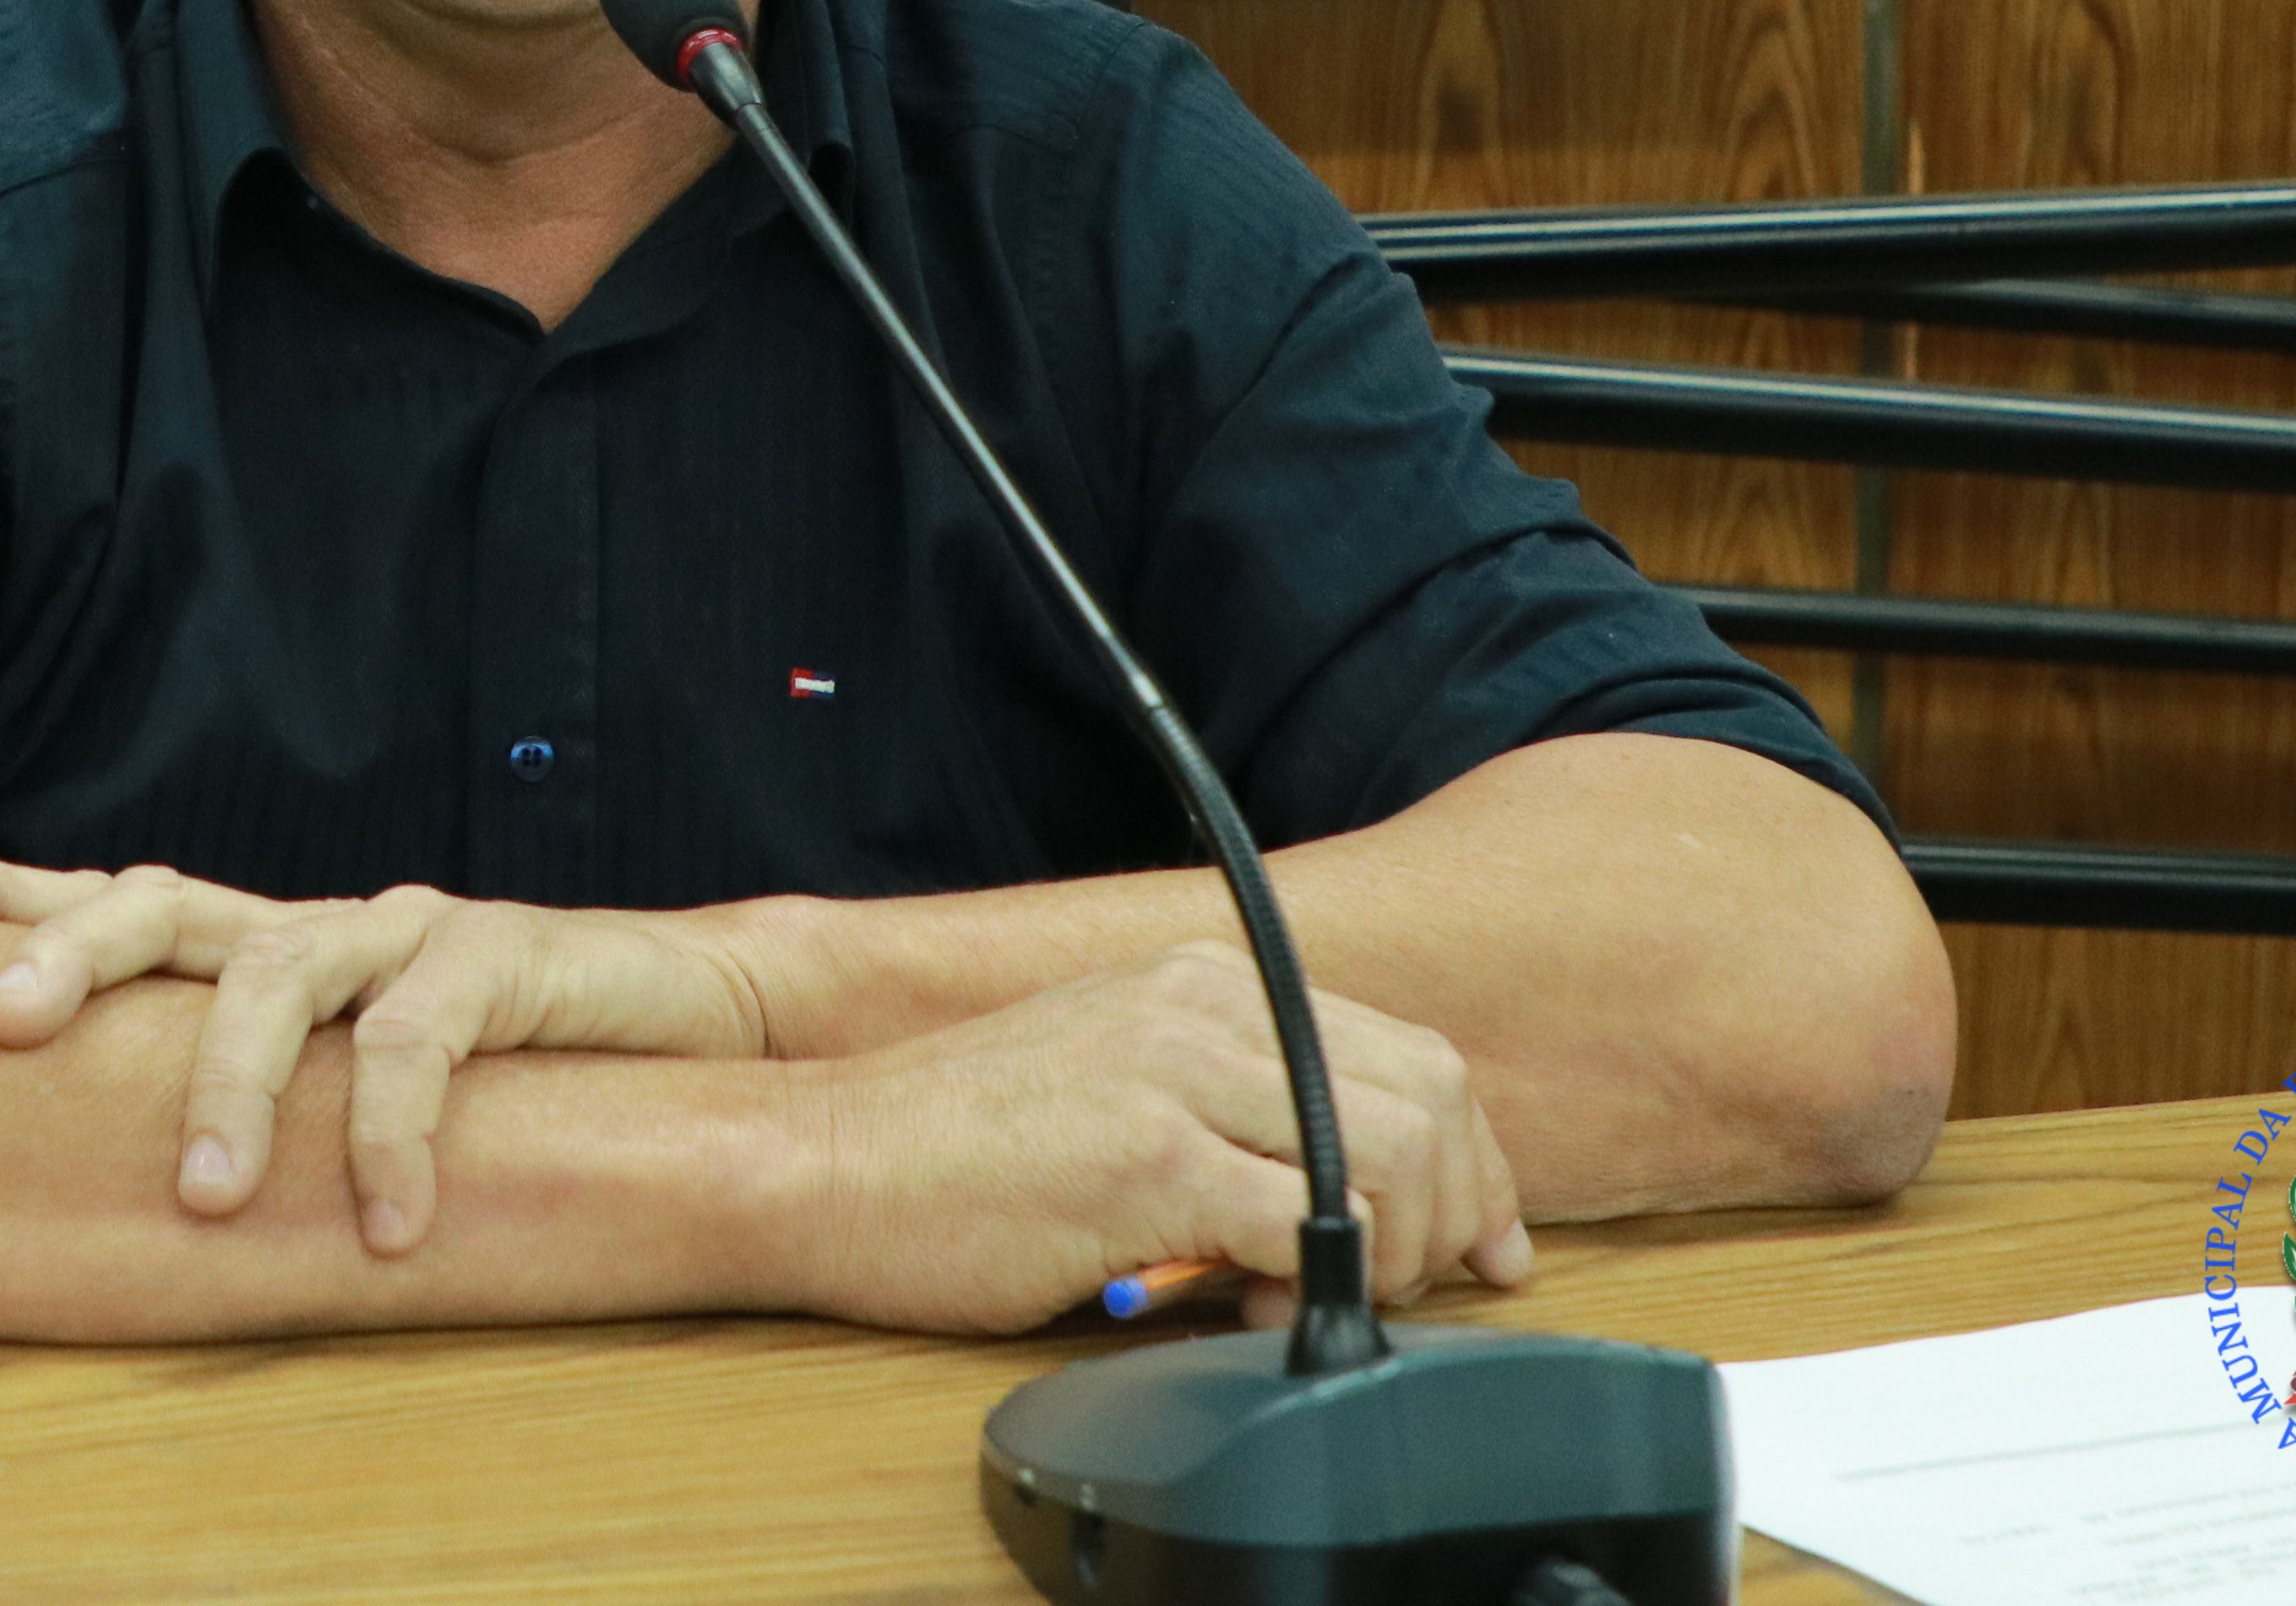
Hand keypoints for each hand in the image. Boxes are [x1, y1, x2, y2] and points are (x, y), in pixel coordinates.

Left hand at [0, 844, 768, 1249]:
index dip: (7, 889)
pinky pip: (422, 1044)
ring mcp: (403, 931)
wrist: (685, 1022)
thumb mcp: (351, 1081)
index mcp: (267, 947)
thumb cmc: (501, 1067)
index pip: (117, 900)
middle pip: (164, 903)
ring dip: (234, 1090)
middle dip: (67, 953)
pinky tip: (391, 1224)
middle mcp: (317, 924)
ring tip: (209, 1197)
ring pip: (281, 977)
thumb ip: (260, 1095)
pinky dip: (395, 1136)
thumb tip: (127, 1189)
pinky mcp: (497, 958)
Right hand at [789, 938, 1532, 1336]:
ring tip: (1322, 1299)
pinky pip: (1309, 1226)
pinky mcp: (1147, 1158)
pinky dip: (1318, 1291)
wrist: (819, 1160)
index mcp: (1201, 981)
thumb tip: (1335, 1198)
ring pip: (1391, 1158)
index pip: (1410, 1054)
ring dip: (1393, 1253)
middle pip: (1431, 1097)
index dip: (1470, 1164)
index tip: (1476, 1243)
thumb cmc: (946, 1148)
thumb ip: (1221, 1111)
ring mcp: (1175, 1074)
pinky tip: (1257, 1315)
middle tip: (1402, 1288)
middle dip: (1453, 1214)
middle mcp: (1202, 1005)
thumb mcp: (1110, 1084)